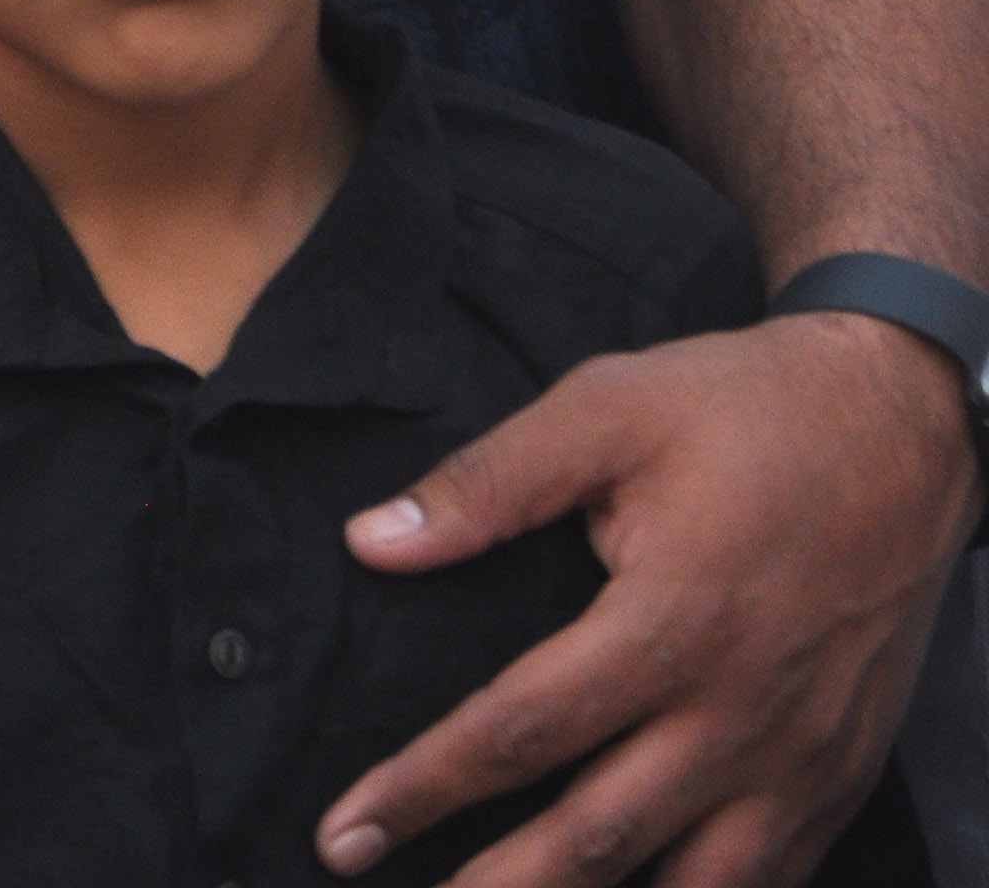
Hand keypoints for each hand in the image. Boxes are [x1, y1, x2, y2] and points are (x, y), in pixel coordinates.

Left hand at [317, 315, 977, 886]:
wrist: (902, 427)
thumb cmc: (745, 409)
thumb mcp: (609, 408)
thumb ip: (490, 483)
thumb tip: (371, 541)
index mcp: (672, 622)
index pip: (520, 730)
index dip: (423, 784)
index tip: (347, 827)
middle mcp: (737, 715)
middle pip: (594, 838)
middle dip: (487, 886)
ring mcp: (797, 763)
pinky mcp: (837, 780)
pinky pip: (765, 884)